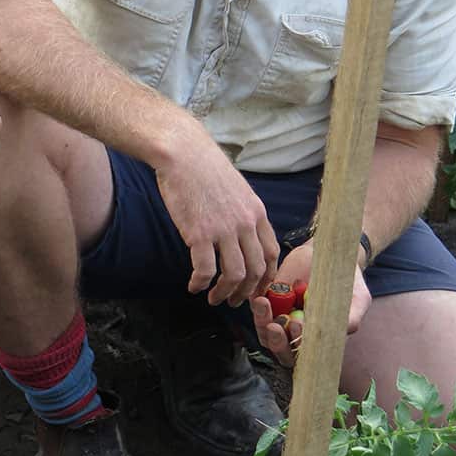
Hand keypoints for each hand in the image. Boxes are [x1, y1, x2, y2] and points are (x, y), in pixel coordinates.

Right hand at [154, 134, 278, 306]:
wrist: (183, 153)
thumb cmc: (203, 167)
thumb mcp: (236, 188)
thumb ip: (242, 211)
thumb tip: (240, 230)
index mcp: (257, 212)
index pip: (272, 253)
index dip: (266, 276)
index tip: (257, 287)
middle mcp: (245, 224)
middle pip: (255, 269)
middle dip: (246, 291)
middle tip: (235, 301)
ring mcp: (224, 230)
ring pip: (234, 275)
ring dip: (225, 293)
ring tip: (214, 299)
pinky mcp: (200, 234)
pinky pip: (205, 269)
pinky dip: (200, 283)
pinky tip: (193, 286)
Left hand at [248, 241, 371, 367]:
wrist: (329, 255)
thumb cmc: (347, 283)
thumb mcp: (357, 299)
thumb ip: (352, 318)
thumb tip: (344, 332)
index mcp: (319, 339)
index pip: (305, 355)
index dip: (298, 347)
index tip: (296, 327)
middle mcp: (297, 332)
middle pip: (280, 349)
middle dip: (276, 341)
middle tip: (275, 326)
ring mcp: (280, 316)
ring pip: (264, 331)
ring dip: (261, 321)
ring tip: (264, 304)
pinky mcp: (268, 299)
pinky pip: (256, 308)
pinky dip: (256, 306)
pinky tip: (260, 298)